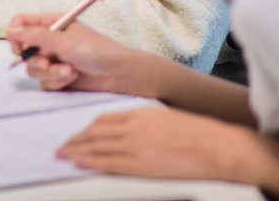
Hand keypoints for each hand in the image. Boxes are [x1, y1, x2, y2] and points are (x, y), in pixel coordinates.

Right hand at [6, 13, 137, 93]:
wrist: (118, 75)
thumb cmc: (98, 51)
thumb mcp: (65, 41)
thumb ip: (37, 36)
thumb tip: (12, 31)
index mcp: (51, 23)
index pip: (21, 23)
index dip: (16, 34)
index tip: (20, 46)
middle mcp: (49, 41)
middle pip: (23, 49)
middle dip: (36, 59)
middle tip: (48, 62)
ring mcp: (52, 59)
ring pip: (33, 68)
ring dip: (50, 72)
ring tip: (69, 71)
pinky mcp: (56, 77)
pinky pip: (44, 81)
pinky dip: (57, 81)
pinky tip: (72, 77)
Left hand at [58, 106, 252, 182]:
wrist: (218, 147)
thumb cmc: (197, 133)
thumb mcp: (164, 118)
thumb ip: (142, 122)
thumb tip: (125, 129)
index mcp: (138, 113)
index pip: (102, 119)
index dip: (85, 127)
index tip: (76, 133)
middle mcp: (132, 127)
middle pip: (94, 132)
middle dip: (75, 140)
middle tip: (60, 146)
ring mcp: (134, 146)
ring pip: (96, 146)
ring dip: (77, 150)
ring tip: (63, 154)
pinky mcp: (140, 164)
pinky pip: (108, 162)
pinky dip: (90, 161)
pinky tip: (79, 162)